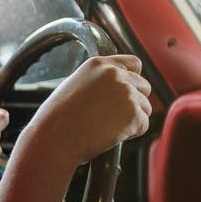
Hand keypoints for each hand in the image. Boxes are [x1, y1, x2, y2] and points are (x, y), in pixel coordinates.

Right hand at [22, 54, 152, 168]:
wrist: (55, 139)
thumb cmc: (56, 119)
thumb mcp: (73, 86)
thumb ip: (97, 81)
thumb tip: (114, 89)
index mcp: (99, 64)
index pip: (133, 63)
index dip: (133, 78)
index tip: (129, 89)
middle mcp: (115, 75)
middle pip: (144, 86)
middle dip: (134, 102)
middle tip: (112, 116)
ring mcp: (127, 93)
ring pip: (145, 108)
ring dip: (132, 119)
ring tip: (105, 126)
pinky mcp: (134, 114)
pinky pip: (143, 125)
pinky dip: (131, 133)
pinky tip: (109, 134)